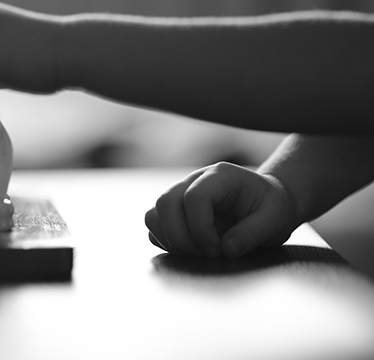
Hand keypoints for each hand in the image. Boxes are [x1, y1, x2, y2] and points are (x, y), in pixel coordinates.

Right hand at [144, 162, 298, 257]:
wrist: (267, 201)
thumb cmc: (272, 206)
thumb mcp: (275, 219)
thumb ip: (253, 233)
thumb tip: (226, 248)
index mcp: (219, 176)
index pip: (194, 198)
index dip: (201, 229)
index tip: (217, 250)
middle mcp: (194, 180)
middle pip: (165, 203)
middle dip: (181, 237)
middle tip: (207, 253)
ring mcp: (181, 193)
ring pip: (154, 214)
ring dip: (171, 239)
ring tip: (197, 252)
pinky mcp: (175, 210)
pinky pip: (155, 225)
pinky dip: (166, 241)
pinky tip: (191, 249)